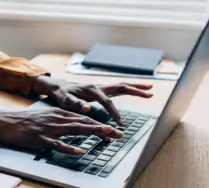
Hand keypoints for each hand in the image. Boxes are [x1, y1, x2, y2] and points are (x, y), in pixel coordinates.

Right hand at [0, 106, 122, 154]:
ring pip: (75, 129)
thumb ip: (61, 120)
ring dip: (92, 132)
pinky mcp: (41, 139)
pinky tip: (79, 151)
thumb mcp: (46, 116)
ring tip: (106, 135)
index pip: (84, 117)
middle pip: (84, 122)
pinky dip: (69, 148)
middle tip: (118, 133)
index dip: (100, 123)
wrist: (6, 121)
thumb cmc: (26, 121)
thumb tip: (76, 125)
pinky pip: (57, 144)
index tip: (113, 129)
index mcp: (59, 113)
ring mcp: (49, 128)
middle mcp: (57, 118)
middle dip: (103, 127)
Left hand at [32, 76, 152, 125]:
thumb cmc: (62, 94)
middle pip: (121, 86)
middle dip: (136, 90)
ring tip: (150, 89)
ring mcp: (101, 86)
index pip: (107, 102)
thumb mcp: (65, 100)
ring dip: (136, 87)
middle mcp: (99, 86)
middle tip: (150, 92)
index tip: (120, 124)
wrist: (58, 86)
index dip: (114, 112)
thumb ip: (76, 104)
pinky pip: (118, 88)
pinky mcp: (102, 88)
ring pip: (122, 85)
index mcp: (92, 90)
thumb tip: (87, 108)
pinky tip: (137, 90)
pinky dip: (129, 88)